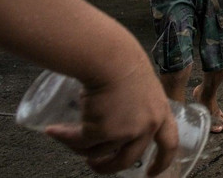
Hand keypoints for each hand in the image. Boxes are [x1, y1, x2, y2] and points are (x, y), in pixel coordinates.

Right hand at [45, 63, 177, 175]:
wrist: (109, 57)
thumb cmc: (122, 62)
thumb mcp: (143, 85)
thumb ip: (140, 104)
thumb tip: (123, 119)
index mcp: (161, 113)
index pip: (169, 144)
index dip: (162, 161)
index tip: (151, 173)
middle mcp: (146, 126)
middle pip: (128, 159)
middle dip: (108, 167)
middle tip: (95, 166)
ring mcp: (125, 131)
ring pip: (99, 151)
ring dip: (81, 149)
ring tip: (69, 139)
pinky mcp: (102, 132)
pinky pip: (80, 142)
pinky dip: (64, 138)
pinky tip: (53, 131)